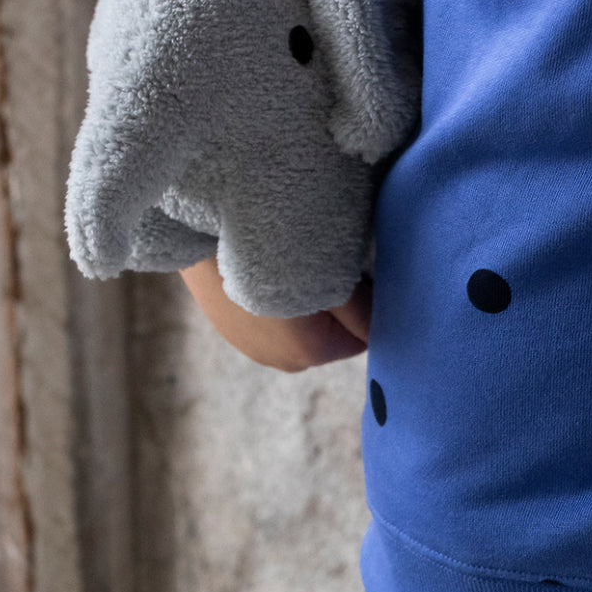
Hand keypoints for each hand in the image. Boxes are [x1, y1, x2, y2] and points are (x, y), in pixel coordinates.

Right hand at [179, 256, 371, 372]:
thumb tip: (390, 327)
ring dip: (305, 297)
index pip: (364, 334)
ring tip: (294, 259)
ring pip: (302, 322)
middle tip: (329, 258)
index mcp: (310, 354)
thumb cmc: (276, 249)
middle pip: (332, 332)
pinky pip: (273, 315)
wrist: (202, 229)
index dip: (368, 300)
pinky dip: (277, 294)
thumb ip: (366, 308)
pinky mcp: (229, 327)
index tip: (360, 267)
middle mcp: (282, 362)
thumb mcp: (334, 273)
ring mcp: (251, 347)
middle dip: (336, 302)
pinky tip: (270, 264)